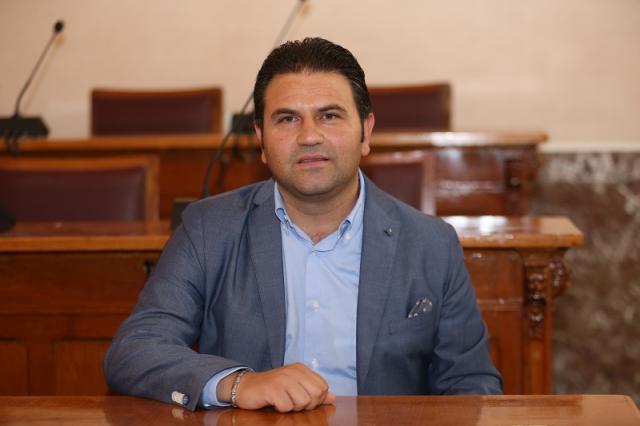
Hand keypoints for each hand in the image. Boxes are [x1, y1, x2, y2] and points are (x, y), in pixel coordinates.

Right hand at [218, 363, 335, 411]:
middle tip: (292, 402)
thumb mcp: (295, 387)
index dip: (316, 399)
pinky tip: (274, 403)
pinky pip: (286, 407)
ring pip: (302, 402)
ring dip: (292, 407)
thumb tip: (333, 398)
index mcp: (301, 369)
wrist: (245, 386)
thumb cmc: (272, 388)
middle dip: (306, 405)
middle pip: (315, 395)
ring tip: (282, 401)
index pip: (323, 387)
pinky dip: (281, 409)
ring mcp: (283, 379)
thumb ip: (314, 391)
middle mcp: (293, 371)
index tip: (303, 400)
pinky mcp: (272, 389)